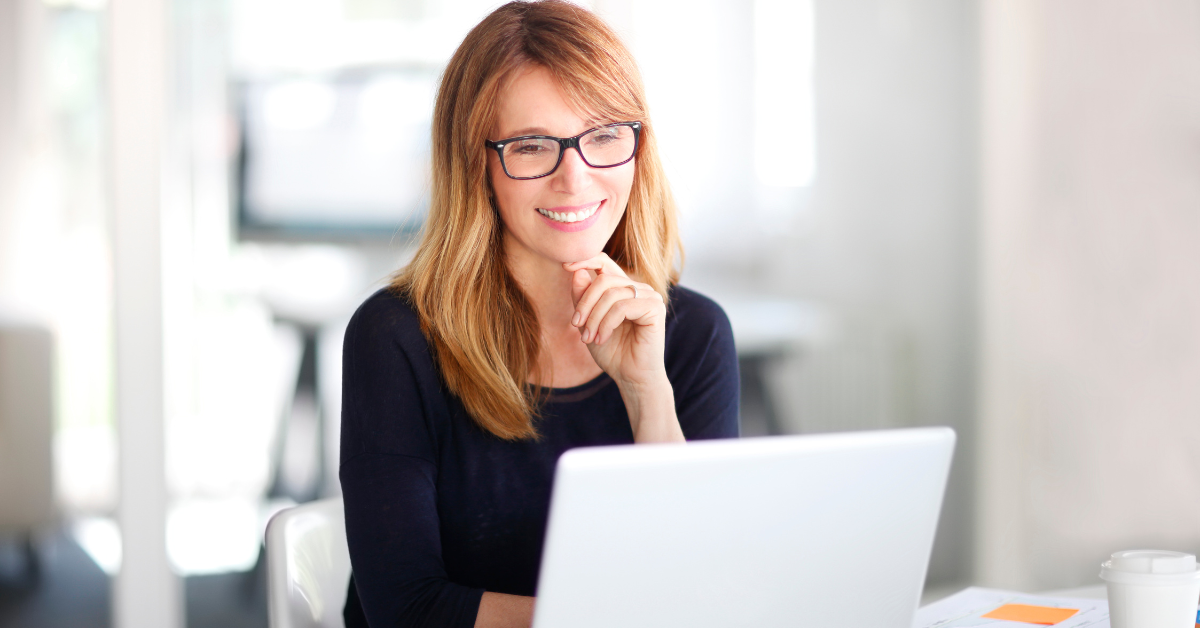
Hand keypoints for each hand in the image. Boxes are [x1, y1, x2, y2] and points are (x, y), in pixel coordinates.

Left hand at [564, 254, 665, 389]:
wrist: (631, 378)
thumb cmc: (612, 352)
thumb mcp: (589, 322)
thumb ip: (583, 297)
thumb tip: (577, 271)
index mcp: (624, 288)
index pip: (604, 262)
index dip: (585, 260)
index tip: (564, 266)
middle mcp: (639, 288)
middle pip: (604, 279)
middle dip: (585, 302)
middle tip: (576, 325)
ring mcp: (650, 296)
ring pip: (612, 293)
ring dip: (594, 318)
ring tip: (588, 338)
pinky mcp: (655, 308)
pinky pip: (623, 307)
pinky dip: (606, 323)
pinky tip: (601, 338)